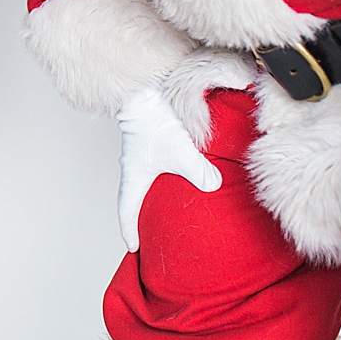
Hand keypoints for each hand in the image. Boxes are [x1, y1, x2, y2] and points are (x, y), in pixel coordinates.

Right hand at [116, 87, 221, 252]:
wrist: (145, 91)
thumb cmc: (154, 123)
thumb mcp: (180, 153)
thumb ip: (199, 172)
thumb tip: (214, 187)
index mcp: (134, 177)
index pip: (126, 211)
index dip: (129, 231)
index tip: (134, 248)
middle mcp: (135, 168)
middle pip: (134, 199)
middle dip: (140, 217)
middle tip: (150, 232)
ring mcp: (142, 155)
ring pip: (146, 183)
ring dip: (154, 196)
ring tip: (170, 206)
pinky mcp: (152, 143)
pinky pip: (157, 168)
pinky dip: (166, 178)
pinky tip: (184, 176)